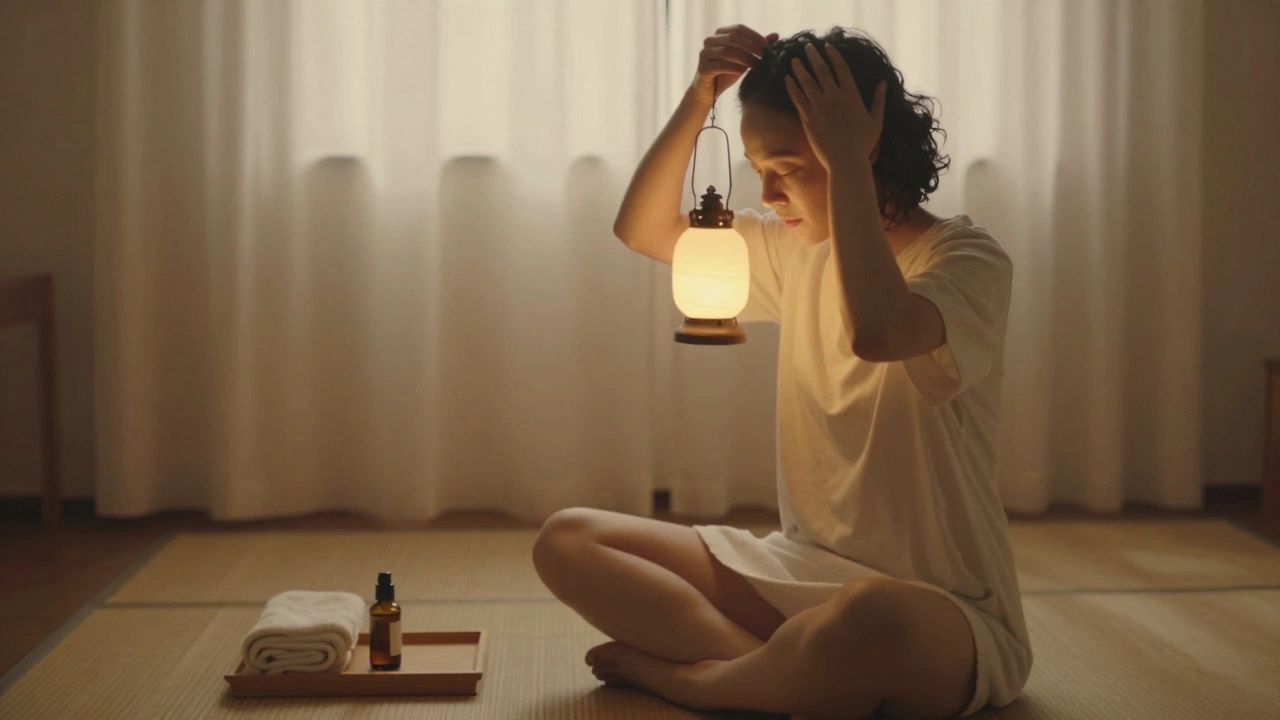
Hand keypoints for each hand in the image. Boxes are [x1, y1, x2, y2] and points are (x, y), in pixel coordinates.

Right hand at [691, 25, 778, 104]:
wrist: (709, 93)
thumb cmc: (727, 74)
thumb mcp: (745, 59)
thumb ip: (757, 47)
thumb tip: (776, 35)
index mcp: (719, 34)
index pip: (738, 29)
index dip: (754, 36)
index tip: (768, 46)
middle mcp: (709, 41)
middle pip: (733, 38)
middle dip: (751, 46)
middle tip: (764, 55)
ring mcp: (704, 54)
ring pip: (727, 51)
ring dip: (745, 58)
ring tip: (757, 65)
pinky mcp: (702, 68)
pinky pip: (720, 65)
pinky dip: (734, 68)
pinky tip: (743, 72)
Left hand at [785, 43, 885, 170]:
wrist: (846, 162)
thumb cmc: (863, 144)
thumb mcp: (876, 121)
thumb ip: (878, 100)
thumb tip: (882, 83)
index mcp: (851, 96)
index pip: (841, 68)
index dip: (833, 55)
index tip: (827, 46)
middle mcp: (834, 98)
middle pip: (822, 71)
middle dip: (813, 56)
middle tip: (807, 47)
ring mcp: (820, 108)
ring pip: (807, 82)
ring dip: (800, 68)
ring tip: (794, 59)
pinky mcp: (808, 119)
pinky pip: (798, 99)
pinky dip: (792, 87)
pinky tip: (787, 79)